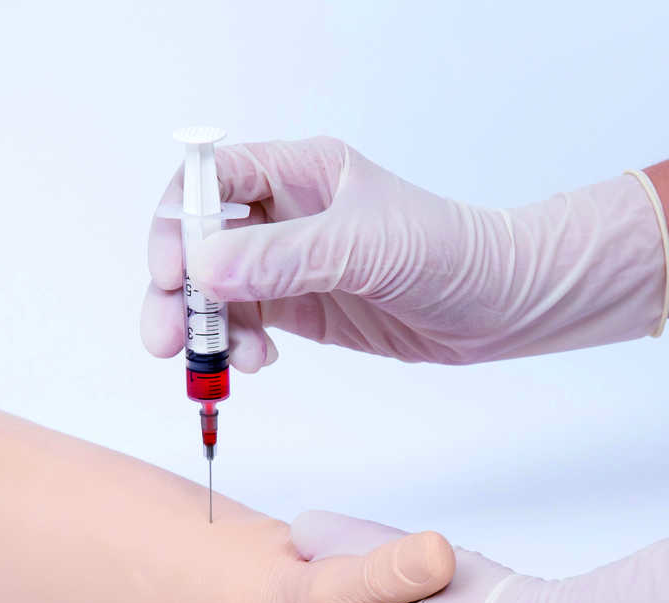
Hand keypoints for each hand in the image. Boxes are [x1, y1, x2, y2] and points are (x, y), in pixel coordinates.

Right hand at [141, 137, 668, 371]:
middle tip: (167, 338)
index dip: (178, 222)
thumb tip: (204, 269)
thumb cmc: (451, 253)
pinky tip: (258, 363)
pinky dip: (236, 347)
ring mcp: (287, 262)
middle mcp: (284, 211)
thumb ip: (284, 257)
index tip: (171, 271)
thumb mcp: (365, 248)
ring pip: (213, 290)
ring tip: (221, 365)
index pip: (210, 181)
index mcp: (298, 170)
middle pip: (197, 240)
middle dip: (175, 288)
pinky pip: (242, 324)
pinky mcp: (298, 307)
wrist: (501, 306)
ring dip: (203, 327)